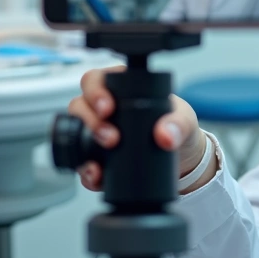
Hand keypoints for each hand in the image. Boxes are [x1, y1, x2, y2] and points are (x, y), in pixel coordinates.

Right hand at [67, 65, 204, 191]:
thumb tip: (165, 136)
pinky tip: (97, 177)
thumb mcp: (183, 120)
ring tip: (101, 162)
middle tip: (111, 138)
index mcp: (119, 86)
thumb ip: (178, 124)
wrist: (179, 158)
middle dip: (91, 123)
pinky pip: (82, 163)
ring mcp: (95, 131)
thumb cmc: (176, 125)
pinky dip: (86, 172)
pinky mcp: (95, 156)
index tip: (108, 108)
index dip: (95, 91)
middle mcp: (102, 107)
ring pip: (75, 135)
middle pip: (79, 106)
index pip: (95, 80)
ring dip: (85, 149)